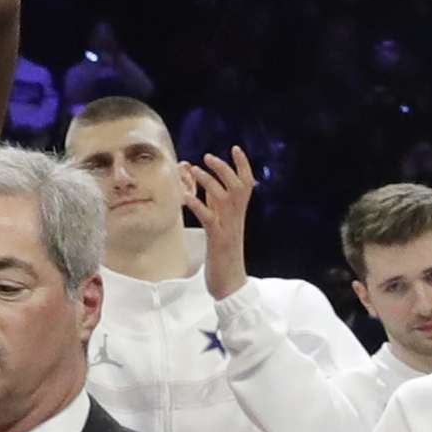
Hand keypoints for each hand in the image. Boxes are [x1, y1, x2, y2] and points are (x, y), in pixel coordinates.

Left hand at [181, 147, 259, 300]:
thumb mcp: (221, 226)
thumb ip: (216, 205)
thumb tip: (208, 184)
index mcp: (237, 214)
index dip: (243, 165)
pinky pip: (209, 218)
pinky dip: (197, 204)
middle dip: (224, 168)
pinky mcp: (218, 240)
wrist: (231, 284)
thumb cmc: (224, 256)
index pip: (246, 184)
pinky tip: (185, 196)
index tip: (235, 148)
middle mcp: (235, 218)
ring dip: (209, 181)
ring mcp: (228, 228)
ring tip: (194, 170)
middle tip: (208, 157)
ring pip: (225, 198)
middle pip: (238, 186)